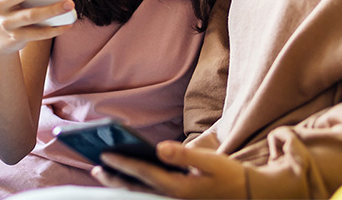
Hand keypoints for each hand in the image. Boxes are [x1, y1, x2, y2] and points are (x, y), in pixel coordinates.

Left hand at [92, 141, 246, 198]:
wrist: (247, 196)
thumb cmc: (229, 176)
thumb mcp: (212, 162)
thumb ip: (184, 155)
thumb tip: (159, 147)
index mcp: (179, 188)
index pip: (144, 173)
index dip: (123, 163)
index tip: (105, 155)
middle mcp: (172, 199)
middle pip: (135, 189)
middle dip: (113, 178)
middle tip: (94, 167)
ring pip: (138, 195)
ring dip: (119, 185)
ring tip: (102, 173)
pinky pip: (147, 195)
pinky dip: (133, 187)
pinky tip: (125, 179)